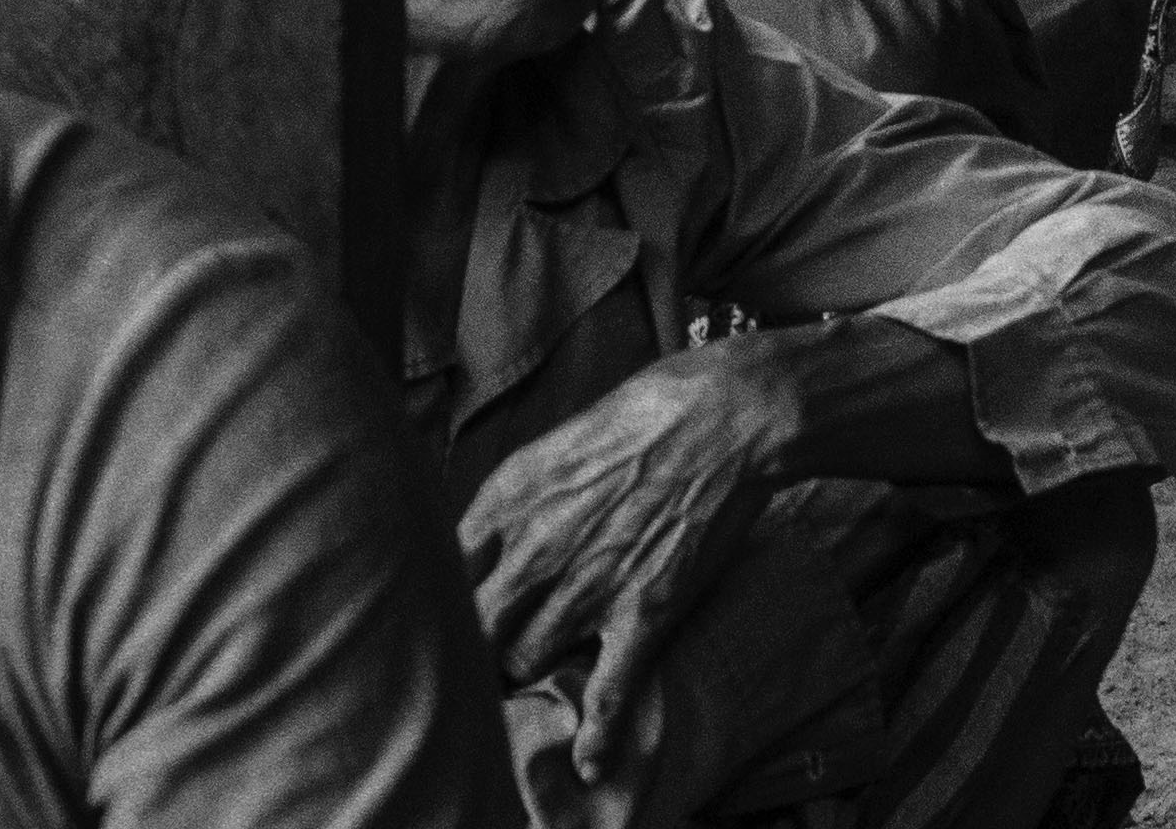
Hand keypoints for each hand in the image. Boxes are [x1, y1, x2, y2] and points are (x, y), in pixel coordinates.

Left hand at [454, 350, 798, 794]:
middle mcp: (537, 548)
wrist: (731, 414)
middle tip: (489, 656)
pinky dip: (597, 735)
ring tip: (541, 675)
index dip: (447, 600)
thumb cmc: (650, 411)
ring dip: (530, 672)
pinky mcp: (645, 611)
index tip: (454, 613)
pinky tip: (589, 764)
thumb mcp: (559, 438)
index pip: (444, 572)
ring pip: (526, 662)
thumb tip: (495, 535)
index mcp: (509, 497)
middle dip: (478, 647)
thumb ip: (519, 494)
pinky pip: (608, 691)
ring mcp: (589, 585)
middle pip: (475, 629)